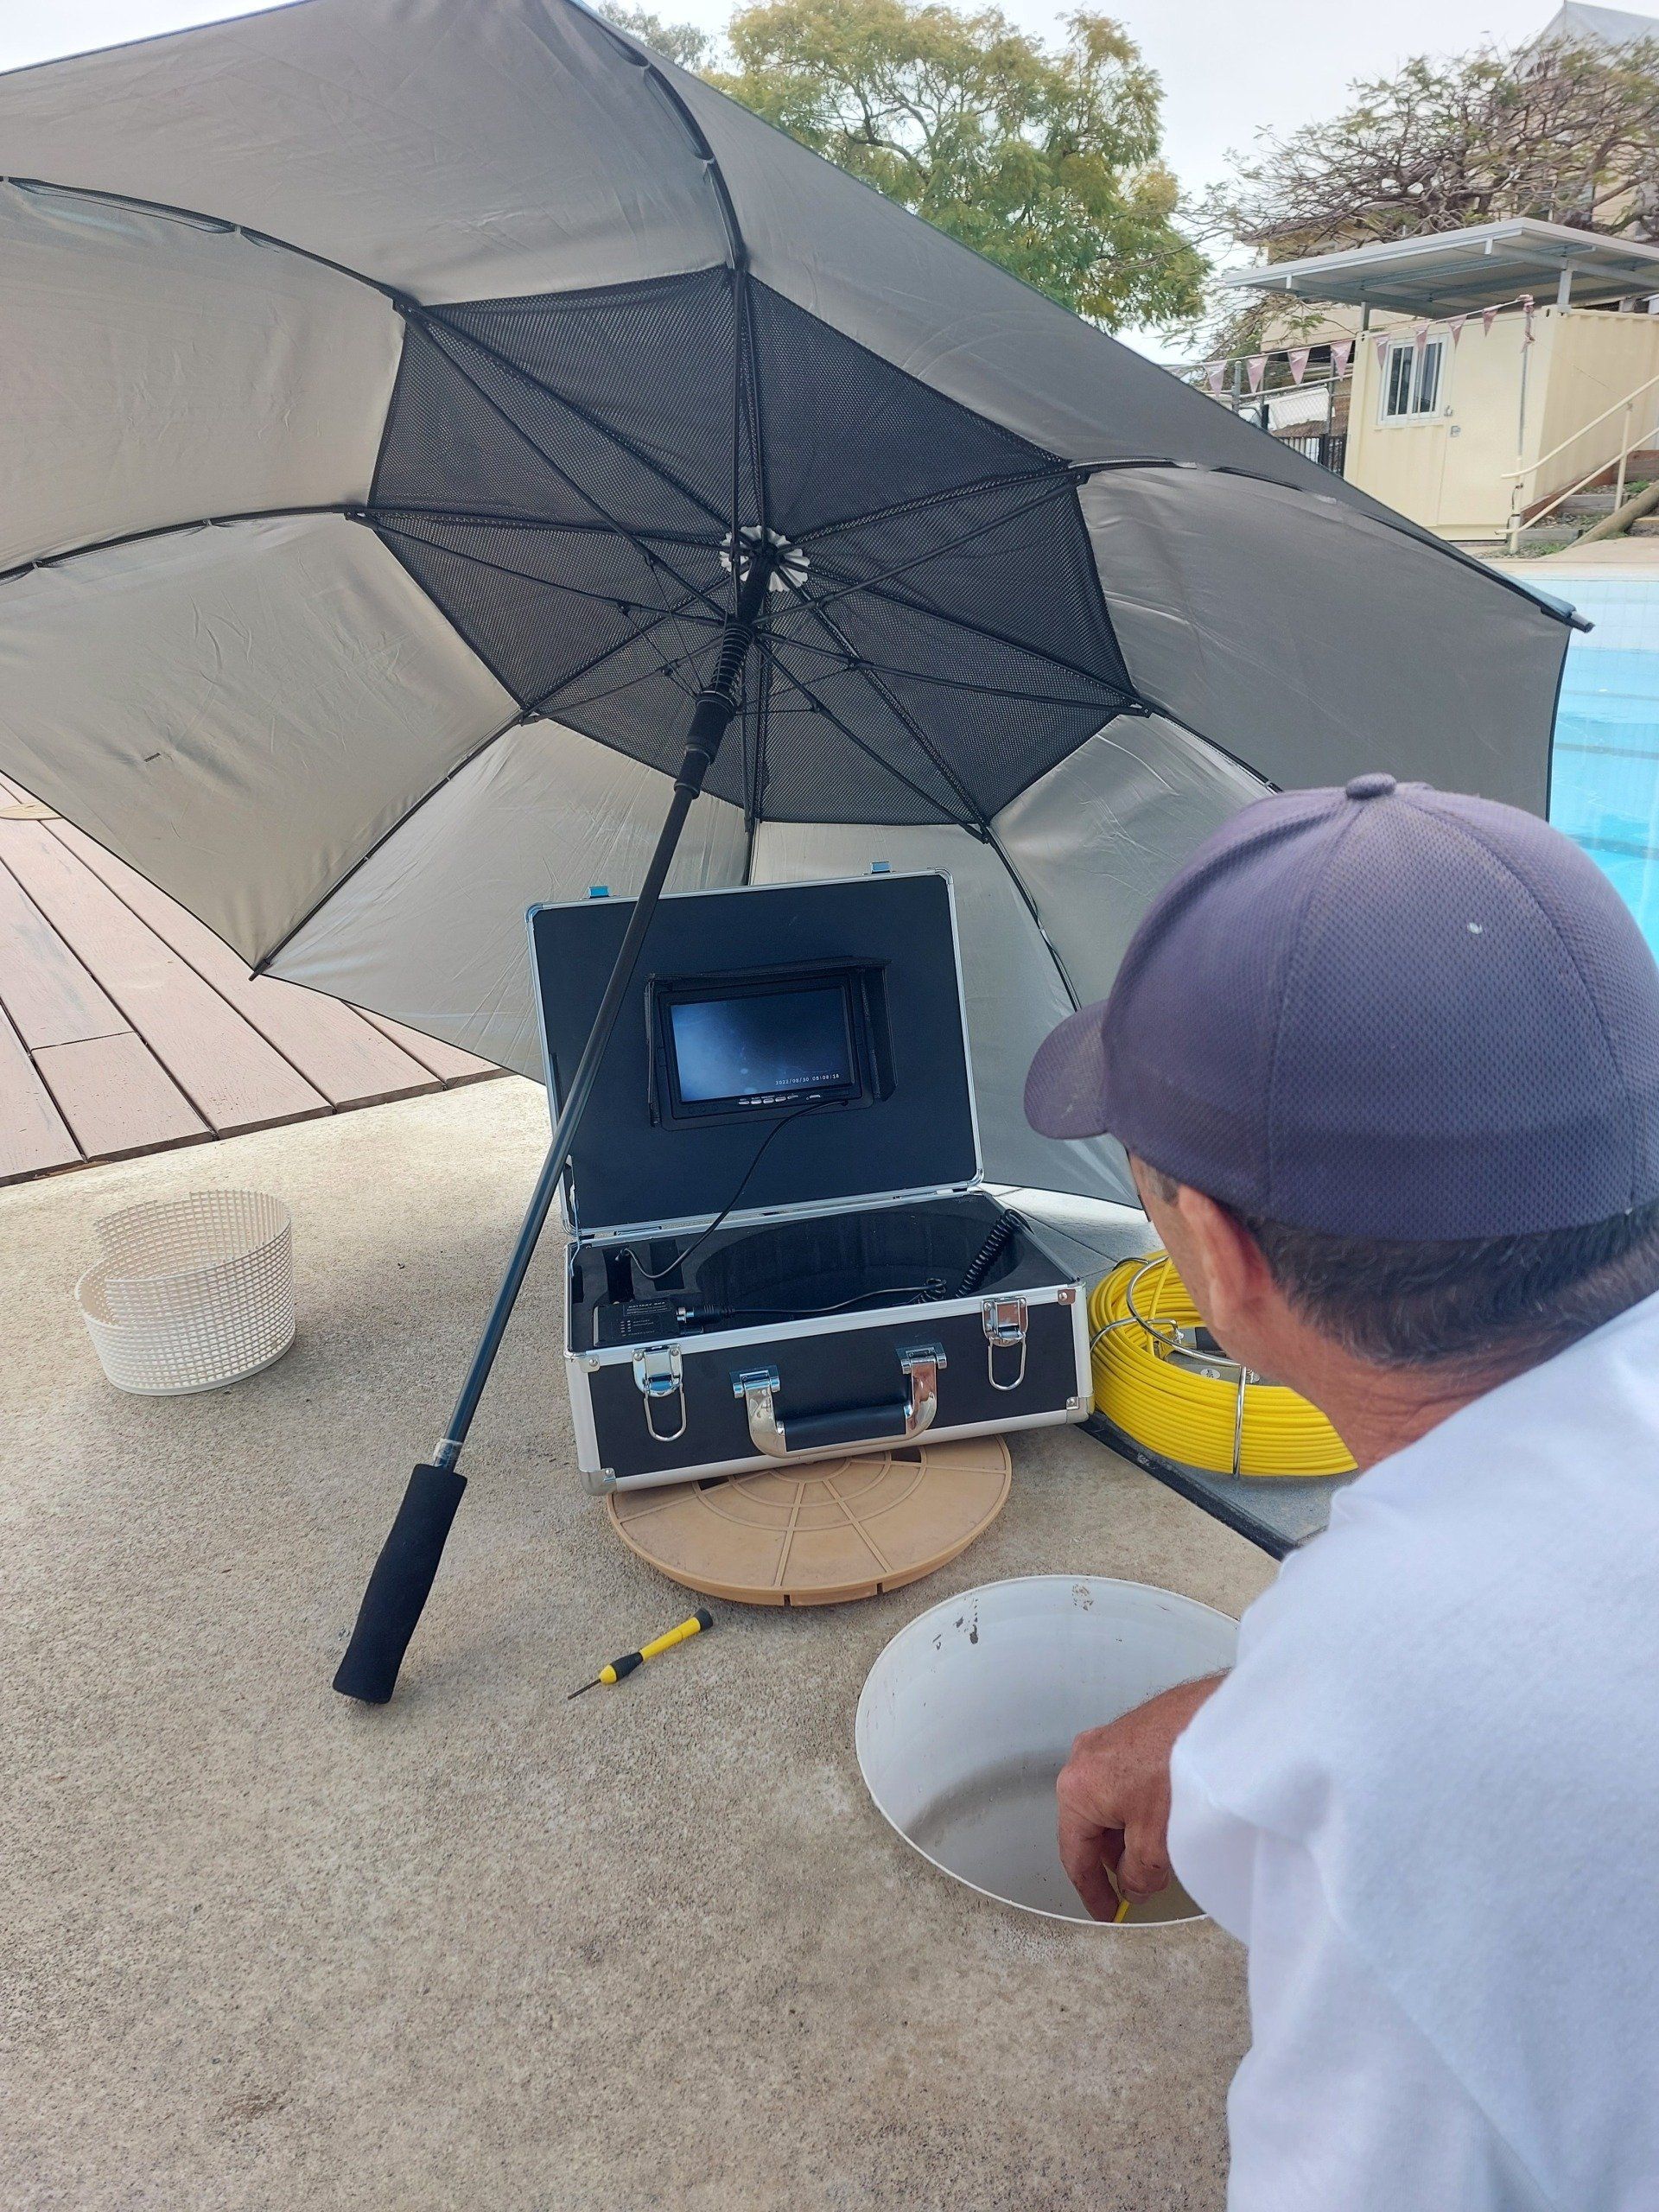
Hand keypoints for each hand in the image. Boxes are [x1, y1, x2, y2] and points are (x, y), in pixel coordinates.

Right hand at [1055, 1675, 1222, 1920]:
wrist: (1216, 1718)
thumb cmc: (1180, 1768)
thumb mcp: (1155, 1843)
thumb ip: (1138, 1876)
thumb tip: (1132, 1887)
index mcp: (1076, 1789)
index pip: (1075, 1855)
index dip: (1092, 1892)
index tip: (1105, 1911)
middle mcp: (1083, 1760)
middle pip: (1090, 1826)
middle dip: (1114, 1859)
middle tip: (1140, 1884)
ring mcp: (1107, 1742)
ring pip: (1109, 1803)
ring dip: (1128, 1831)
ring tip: (1162, 1850)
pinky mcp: (1131, 1733)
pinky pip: (1124, 1781)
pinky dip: (1138, 1806)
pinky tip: (1167, 1817)